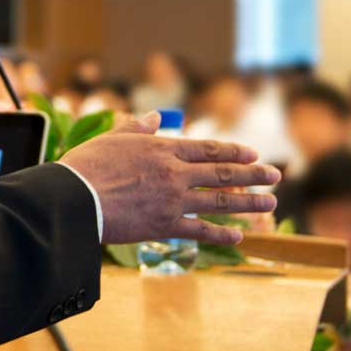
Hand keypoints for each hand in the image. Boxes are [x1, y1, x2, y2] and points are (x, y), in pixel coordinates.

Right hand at [60, 111, 280, 244]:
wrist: (74, 200)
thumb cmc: (87, 167)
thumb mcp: (112, 138)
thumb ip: (137, 127)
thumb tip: (152, 116)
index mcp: (163, 149)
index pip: (208, 149)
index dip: (234, 151)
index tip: (254, 153)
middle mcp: (174, 173)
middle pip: (223, 172)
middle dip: (253, 174)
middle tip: (276, 176)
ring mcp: (172, 201)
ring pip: (219, 201)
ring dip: (248, 202)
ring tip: (270, 203)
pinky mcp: (164, 226)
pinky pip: (200, 231)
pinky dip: (221, 233)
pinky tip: (239, 235)